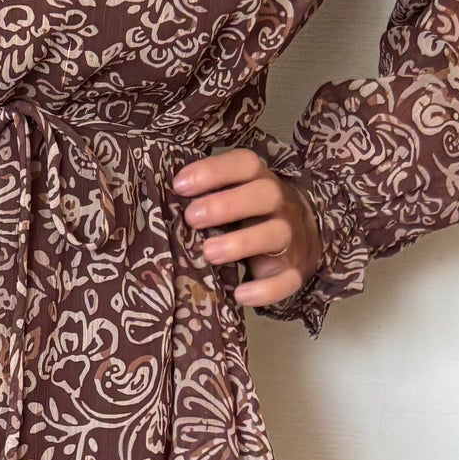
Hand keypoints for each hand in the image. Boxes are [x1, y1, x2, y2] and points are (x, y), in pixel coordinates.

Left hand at [171, 146, 322, 308]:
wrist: (299, 241)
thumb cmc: (250, 215)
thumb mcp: (233, 196)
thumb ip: (207, 194)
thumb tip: (159, 198)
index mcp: (260, 180)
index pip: (245, 164)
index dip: (214, 171)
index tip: (179, 185)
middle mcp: (279, 204)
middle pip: (264, 194)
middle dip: (227, 204)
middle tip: (192, 218)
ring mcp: (290, 237)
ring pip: (276, 234)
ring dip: (241, 242)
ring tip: (208, 253)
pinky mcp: (294, 270)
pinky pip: (287, 279)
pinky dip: (265, 289)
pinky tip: (240, 295)